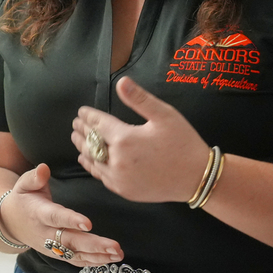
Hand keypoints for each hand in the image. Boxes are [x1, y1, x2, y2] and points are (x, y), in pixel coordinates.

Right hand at [1, 162, 122, 267]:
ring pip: (75, 254)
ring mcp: (51, 247)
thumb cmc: (23, 199)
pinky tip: (109, 260)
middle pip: (70, 241)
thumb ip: (35, 177)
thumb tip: (44, 168)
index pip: (56, 217)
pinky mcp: (57, 254)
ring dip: (98, 256)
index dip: (71, 220)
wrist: (11, 222)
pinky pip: (75, 261)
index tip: (88, 224)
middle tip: (114, 246)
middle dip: (94, 245)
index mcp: (39, 213)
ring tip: (118, 254)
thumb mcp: (23, 184)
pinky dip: (92, 262)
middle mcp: (46, 233)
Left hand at [71, 76, 209, 202]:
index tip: (81, 111)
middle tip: (75, 124)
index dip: (88, 116)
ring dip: (83, 148)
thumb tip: (121, 82)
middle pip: (91, 142)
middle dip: (82, 131)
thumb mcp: (165, 115)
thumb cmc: (183, 143)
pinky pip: (101, 177)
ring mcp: (119, 178)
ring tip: (76, 139)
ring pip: (93, 160)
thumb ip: (139, 99)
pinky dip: (91, 166)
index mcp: (125, 139)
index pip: (98, 124)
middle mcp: (117, 160)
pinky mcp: (124, 190)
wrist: (197, 178)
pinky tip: (86, 160)